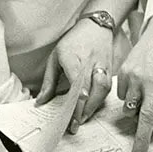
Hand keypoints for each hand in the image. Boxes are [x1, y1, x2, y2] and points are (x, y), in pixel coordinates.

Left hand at [35, 18, 113, 132]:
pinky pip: (108, 88)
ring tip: (83, 119)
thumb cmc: (73, 41)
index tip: (68, 118)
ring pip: (102, 89)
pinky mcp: (111, 69)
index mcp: (74, 58)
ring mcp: (103, 65)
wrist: (97, 25)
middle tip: (75, 125)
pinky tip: (92, 108)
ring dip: (93, 106)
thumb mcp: (55, 57)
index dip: (74, 103)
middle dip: (83, 110)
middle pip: (91, 89)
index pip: (76, 84)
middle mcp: (90, 62)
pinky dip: (100, 100)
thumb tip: (41, 102)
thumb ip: (49, 81)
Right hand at [117, 13, 152, 151]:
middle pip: (145, 118)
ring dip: (134, 109)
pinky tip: (136, 84)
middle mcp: (152, 83)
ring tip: (142, 95)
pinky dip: (128, 95)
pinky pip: (121, 96)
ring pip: (129, 108)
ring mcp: (136, 78)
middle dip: (140, 141)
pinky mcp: (124, 73)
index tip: (147, 142)